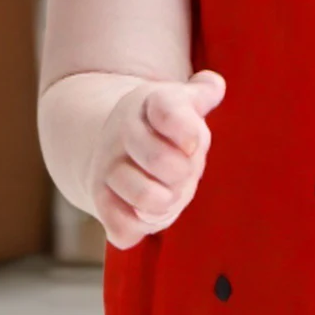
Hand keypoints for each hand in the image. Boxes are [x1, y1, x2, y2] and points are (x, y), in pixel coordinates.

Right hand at [86, 70, 225, 248]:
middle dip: (184, 173)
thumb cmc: (164, 127)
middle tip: (183, 171)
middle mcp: (123, 134)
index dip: (189, 133)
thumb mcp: (183, 101)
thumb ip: (204, 92)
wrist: (117, 146)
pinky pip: (123, 228)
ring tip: (167, 192)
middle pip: (164, 162)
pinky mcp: (100, 201)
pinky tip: (145, 212)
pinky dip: (140, 226)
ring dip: (166, 202)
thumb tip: (214, 86)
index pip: (170, 113)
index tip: (193, 143)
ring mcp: (109, 168)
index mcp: (150, 103)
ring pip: (146, 198)